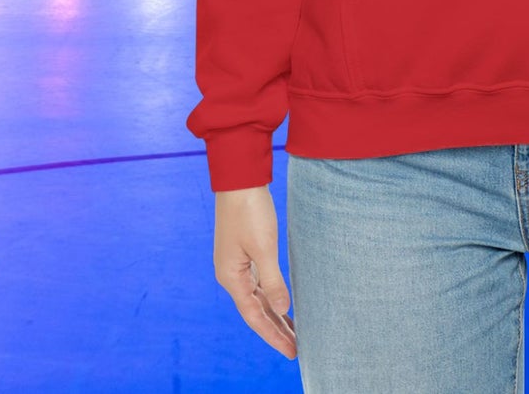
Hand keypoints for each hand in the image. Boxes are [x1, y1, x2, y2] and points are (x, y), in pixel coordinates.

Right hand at [213, 186, 296, 358]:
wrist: (240, 178)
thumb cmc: (250, 210)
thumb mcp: (264, 246)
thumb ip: (273, 281)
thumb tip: (283, 310)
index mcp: (232, 277)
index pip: (255, 316)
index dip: (273, 335)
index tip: (292, 351)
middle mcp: (231, 275)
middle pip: (255, 311)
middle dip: (275, 330)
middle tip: (297, 347)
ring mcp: (236, 264)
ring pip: (257, 298)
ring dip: (274, 315)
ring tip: (293, 332)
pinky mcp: (243, 252)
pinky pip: (258, 283)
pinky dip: (271, 296)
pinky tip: (282, 303)